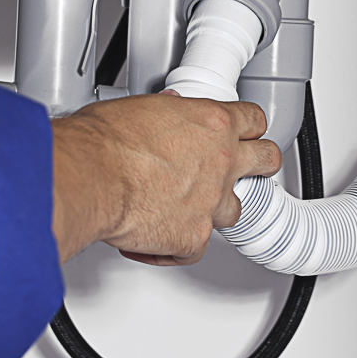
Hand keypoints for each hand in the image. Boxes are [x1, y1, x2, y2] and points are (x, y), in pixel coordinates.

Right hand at [51, 94, 281, 265]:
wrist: (90, 177)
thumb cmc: (105, 141)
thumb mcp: (139, 107)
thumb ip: (165, 112)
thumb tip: (169, 109)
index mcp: (211, 123)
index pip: (253, 119)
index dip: (251, 126)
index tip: (248, 131)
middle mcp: (220, 161)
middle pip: (266, 160)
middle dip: (262, 163)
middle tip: (255, 166)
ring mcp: (211, 202)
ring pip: (234, 211)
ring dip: (214, 210)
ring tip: (189, 209)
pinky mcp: (193, 238)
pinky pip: (195, 250)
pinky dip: (178, 248)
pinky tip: (158, 242)